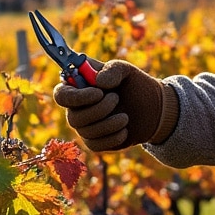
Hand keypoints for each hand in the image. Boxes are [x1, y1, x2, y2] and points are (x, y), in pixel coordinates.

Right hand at [52, 60, 175, 150]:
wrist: (153, 109)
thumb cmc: (134, 85)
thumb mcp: (125, 70)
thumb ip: (112, 69)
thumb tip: (98, 82)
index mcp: (77, 87)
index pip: (61, 95)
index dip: (75, 97)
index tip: (98, 93)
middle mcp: (76, 108)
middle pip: (73, 117)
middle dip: (98, 110)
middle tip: (116, 98)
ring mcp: (84, 127)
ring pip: (86, 132)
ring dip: (109, 123)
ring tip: (125, 116)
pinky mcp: (94, 142)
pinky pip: (96, 145)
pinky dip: (113, 137)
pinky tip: (125, 130)